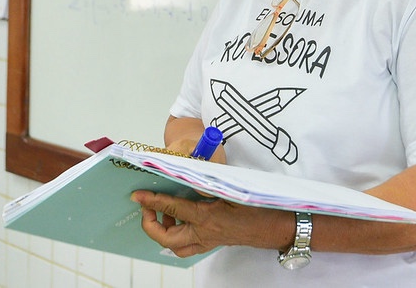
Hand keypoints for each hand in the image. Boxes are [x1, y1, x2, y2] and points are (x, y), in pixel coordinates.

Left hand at [131, 191, 290, 256]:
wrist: (277, 226)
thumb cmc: (259, 206)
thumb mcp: (232, 188)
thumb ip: (208, 180)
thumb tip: (187, 170)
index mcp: (208, 217)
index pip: (172, 208)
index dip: (152, 201)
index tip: (137, 195)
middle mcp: (205, 233)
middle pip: (166, 238)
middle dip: (151, 224)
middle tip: (148, 206)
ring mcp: (209, 241)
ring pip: (176, 246)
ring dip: (164, 231)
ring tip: (163, 212)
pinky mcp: (214, 242)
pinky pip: (187, 245)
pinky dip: (178, 234)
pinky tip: (181, 219)